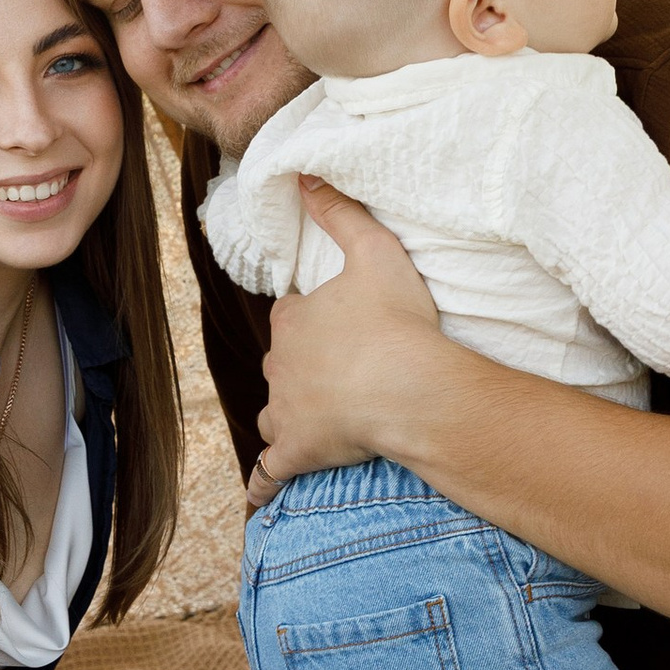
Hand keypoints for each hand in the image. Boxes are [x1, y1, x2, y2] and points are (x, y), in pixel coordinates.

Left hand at [254, 181, 446, 489]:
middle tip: (343, 374)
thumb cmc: (395, 322)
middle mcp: (277, 365)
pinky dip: (265, 483)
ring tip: (315, 422)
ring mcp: (284, 412)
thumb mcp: (375, 252)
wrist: (408, 389)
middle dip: (303, 369)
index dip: (315, 322)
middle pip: (282, 365)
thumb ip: (340, 212)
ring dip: (288, 416)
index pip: (292, 318)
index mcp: (292, 320)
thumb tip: (303, 174)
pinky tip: (261, 496)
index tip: (344, 328)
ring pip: (275, 413)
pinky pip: (270, 472)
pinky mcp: (295, 453)